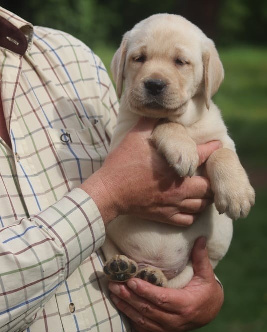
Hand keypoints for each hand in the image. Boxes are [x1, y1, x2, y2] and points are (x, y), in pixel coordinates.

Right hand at [82, 118, 220, 224]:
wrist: (109, 191)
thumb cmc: (122, 163)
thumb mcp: (135, 136)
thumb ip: (151, 121)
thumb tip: (160, 108)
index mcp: (175, 164)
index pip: (204, 155)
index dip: (213, 148)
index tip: (216, 146)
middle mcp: (179, 186)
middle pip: (209, 186)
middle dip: (212, 179)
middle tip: (210, 174)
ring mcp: (173, 203)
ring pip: (202, 205)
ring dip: (206, 198)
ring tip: (204, 191)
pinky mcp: (165, 216)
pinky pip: (188, 220)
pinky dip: (193, 214)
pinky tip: (190, 207)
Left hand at [108, 237, 223, 331]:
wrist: (210, 313)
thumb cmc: (206, 290)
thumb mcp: (206, 274)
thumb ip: (200, 257)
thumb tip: (200, 237)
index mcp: (186, 305)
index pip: (162, 299)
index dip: (145, 291)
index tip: (131, 282)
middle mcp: (176, 321)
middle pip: (148, 309)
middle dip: (129, 297)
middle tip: (114, 284)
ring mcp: (169, 330)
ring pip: (142, 320)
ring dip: (126, 306)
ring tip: (113, 292)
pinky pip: (143, 328)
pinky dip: (130, 317)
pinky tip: (120, 305)